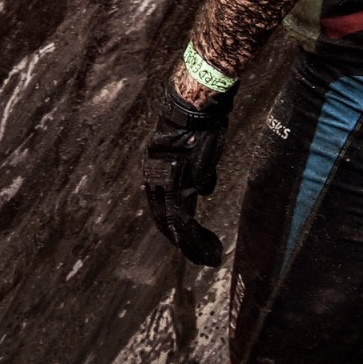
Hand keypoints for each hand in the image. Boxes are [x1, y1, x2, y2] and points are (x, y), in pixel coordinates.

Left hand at [144, 84, 232, 266]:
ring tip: (208, 257)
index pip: (162, 205)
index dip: (174, 225)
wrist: (195, 107)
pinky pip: (183, 221)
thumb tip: (204, 189)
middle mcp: (155, 179)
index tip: (188, 239)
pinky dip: (195, 239)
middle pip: (164, 220)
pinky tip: (207, 249)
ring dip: (192, 245)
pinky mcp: (178, 187)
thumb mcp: (197, 152)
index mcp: (156, 171)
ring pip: (174, 225)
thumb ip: (197, 173)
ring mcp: (165, 184)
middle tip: (200, 256)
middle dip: (182, 242)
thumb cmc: (199, 124)